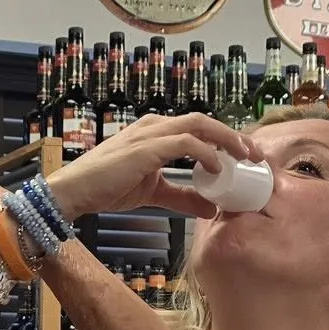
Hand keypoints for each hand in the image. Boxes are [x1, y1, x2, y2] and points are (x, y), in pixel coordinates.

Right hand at [49, 113, 259, 222]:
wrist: (73, 192)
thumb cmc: (107, 187)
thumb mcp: (155, 193)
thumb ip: (183, 197)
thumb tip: (212, 208)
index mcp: (157, 133)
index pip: (199, 127)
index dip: (226, 138)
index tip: (246, 155)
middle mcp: (155, 127)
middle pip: (205, 121)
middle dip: (234, 136)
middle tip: (256, 154)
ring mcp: (150, 134)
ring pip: (199, 125)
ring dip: (227, 139)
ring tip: (244, 157)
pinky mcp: (145, 148)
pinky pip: (184, 143)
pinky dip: (205, 153)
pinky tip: (216, 168)